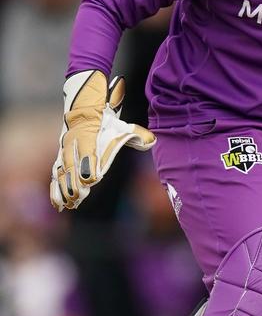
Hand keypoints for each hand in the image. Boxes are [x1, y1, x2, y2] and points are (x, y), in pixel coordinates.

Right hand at [50, 70, 155, 210]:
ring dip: (64, 188)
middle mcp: (72, 142)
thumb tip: (151, 140)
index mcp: (87, 132)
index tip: (92, 179)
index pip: (87, 149)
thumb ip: (136, 134)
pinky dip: (56, 190)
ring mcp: (64, 151)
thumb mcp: (122, 125)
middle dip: (75, 181)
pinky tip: (59, 205)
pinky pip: (56, 175)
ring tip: (69, 203)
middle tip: (80, 196)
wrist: (84, 111)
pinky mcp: (60, 159)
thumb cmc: (106, 122)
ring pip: (62, 171)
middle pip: (72, 163)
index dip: (88, 164)